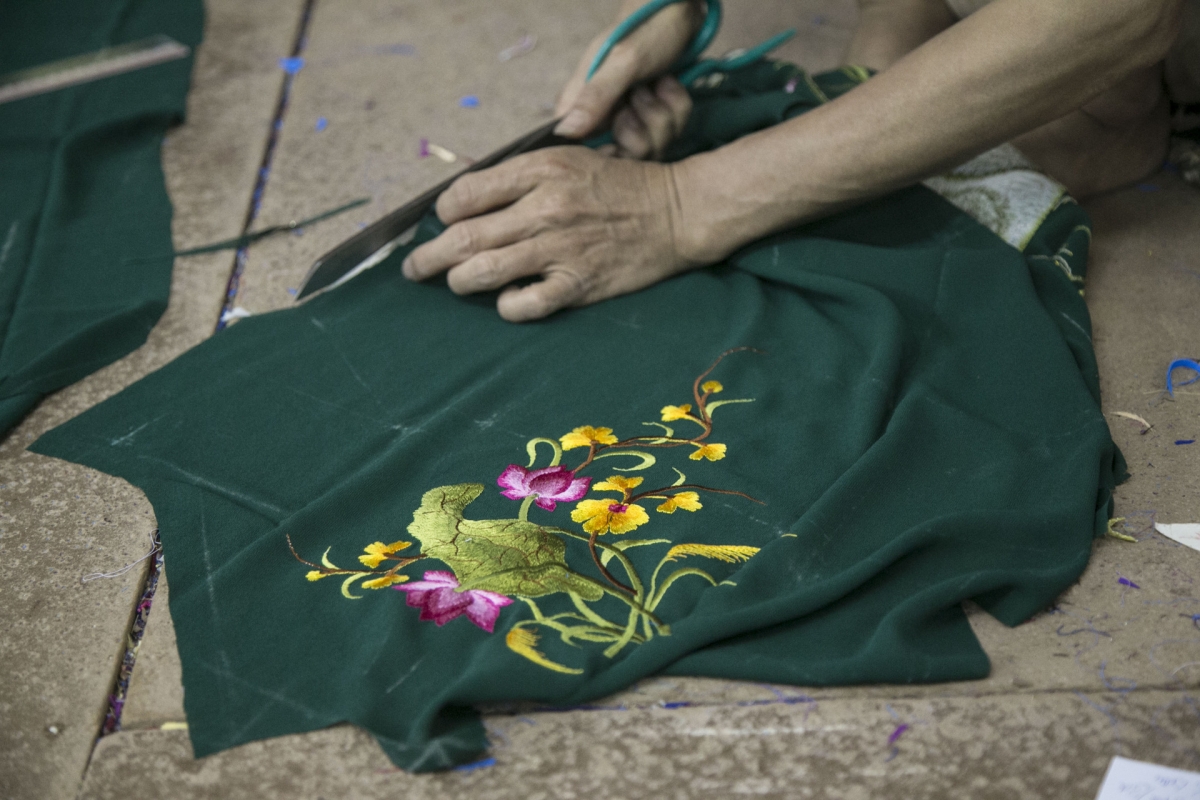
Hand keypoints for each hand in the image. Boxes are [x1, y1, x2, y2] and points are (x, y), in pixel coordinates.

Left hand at [401, 147, 705, 321]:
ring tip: (455, 284)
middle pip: (462, 237)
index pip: (465, 194)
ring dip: (459, 282)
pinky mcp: (578, 285)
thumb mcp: (568, 160)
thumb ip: (520, 177)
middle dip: (428, 258)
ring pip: (482, 272)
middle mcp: (544, 208)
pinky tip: (507, 301)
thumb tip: (468, 202)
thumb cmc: (618, 186)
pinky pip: (523, 305)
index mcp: (539, 170)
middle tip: (414, 269)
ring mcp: (560, 249)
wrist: (676, 212)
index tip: (443, 221)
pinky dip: (506, 306)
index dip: (444, 211)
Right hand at [555, 1, 699, 158]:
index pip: (581, 150)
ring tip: (659, 84)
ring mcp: (631, 116)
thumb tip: (566, 132)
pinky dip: (677, 107)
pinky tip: (670, 84)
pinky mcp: (654, 115)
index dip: (607, 150)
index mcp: (582, 104)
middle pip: (622, 155)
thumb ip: (596, 96)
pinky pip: (670, 132)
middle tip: (644, 96)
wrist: (679, 7)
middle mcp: (604, 115)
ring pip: (651, 147)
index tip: (623, 131)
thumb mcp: (622, 61)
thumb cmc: (645, 26)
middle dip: (644, 130)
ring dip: (664, 115)